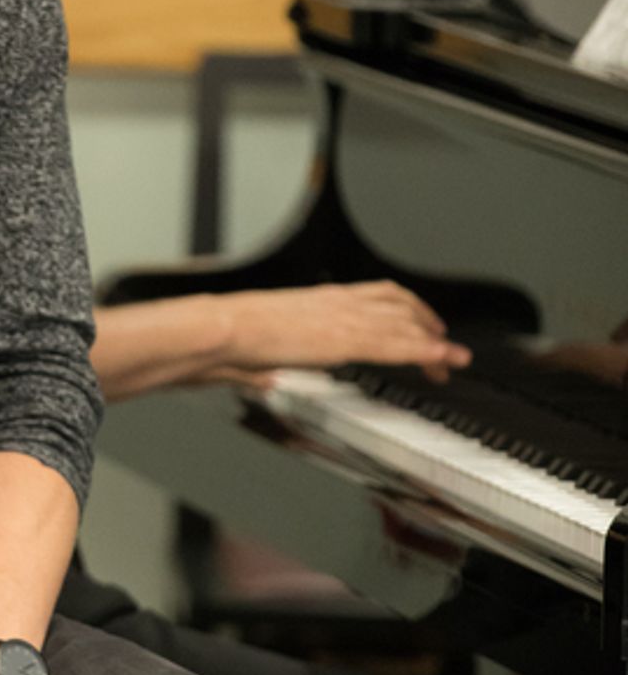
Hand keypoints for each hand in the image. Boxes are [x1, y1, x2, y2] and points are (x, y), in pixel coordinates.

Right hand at [224, 281, 469, 380]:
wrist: (221, 329)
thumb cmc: (225, 338)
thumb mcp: (251, 350)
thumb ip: (264, 365)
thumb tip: (262, 379)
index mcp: (317, 300)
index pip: (376, 295)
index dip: (406, 309)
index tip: (421, 325)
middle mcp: (336, 302)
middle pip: (399, 306)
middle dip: (427, 326)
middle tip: (444, 347)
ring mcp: (343, 319)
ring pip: (404, 325)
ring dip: (433, 343)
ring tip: (453, 359)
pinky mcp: (345, 340)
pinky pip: (396, 345)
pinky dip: (424, 352)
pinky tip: (441, 360)